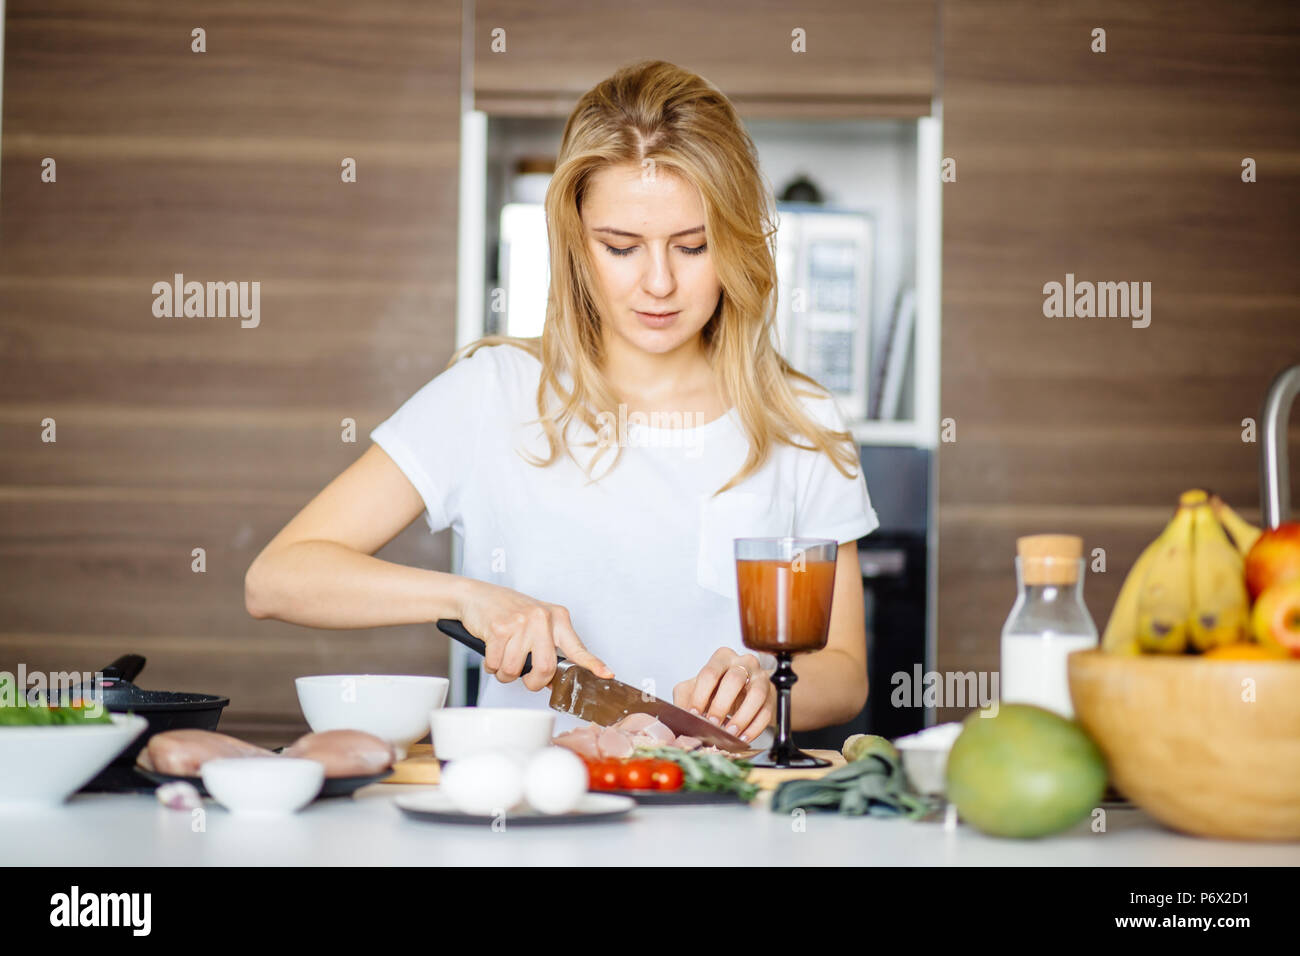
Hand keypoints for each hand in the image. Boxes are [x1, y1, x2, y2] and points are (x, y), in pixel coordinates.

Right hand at [459, 582, 612, 691]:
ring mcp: (520, 622)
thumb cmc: (507, 612)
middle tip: (525, 678)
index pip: (577, 647)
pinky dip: (491, 665)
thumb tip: (555, 680)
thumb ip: (549, 646)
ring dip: (504, 672)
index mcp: (557, 618)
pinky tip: (492, 649)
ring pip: (515, 671)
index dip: (592, 664)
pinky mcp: (499, 629)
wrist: (476, 596)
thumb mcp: (537, 622)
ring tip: (503, 656)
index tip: (607, 675)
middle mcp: (542, 618)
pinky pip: (496, 665)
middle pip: (545, 669)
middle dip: (532, 682)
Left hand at [672, 648, 775, 742]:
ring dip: (742, 717)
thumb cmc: (716, 688)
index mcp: (722, 657)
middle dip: (721, 704)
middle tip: (712, 723)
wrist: (740, 691)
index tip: (694, 713)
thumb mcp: (695, 688)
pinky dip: (755, 727)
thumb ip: (685, 698)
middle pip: (735, 680)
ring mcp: (760, 678)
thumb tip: (681, 715)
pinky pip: (766, 712)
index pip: (710, 673)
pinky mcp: (771, 695)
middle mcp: (744, 663)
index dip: (701, 695)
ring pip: (756, 694)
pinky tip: (743, 737)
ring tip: (729, 733)